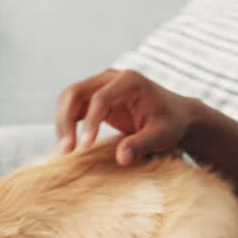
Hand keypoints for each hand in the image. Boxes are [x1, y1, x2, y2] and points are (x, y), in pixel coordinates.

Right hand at [55, 69, 199, 164]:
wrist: (175, 115)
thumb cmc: (170, 123)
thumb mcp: (162, 135)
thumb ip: (142, 144)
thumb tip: (121, 158)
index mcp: (129, 81)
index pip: (100, 98)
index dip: (90, 122)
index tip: (85, 146)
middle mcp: (111, 78)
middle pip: (76, 92)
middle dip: (66, 120)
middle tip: (66, 150)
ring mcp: (100, 85)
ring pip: (69, 98)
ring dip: (62, 123)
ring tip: (65, 151)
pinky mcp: (95, 97)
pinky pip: (73, 107)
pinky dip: (66, 124)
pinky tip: (68, 144)